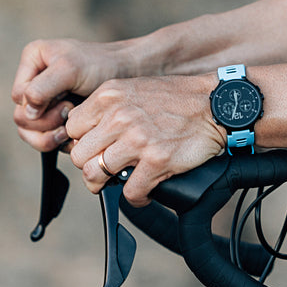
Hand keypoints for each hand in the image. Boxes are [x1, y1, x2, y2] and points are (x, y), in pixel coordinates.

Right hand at [12, 37, 143, 151]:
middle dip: (46, 122)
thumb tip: (27, 113)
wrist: (130, 73)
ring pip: (31, 133)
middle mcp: (35, 82)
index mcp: (33, 62)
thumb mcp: (70, 69)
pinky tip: (76, 136)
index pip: (19, 96)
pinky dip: (59, 142)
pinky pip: (46, 140)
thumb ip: (42, 88)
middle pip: (22, 118)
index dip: (38, 105)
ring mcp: (45, 103)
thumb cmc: (103, 65)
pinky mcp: (57, 119)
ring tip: (71, 129)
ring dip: (50, 136)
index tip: (66, 100)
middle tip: (69, 113)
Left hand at [65, 76, 226, 204]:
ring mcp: (137, 139)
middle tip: (106, 167)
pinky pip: (130, 192)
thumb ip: (107, 109)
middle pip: (78, 155)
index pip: (71, 128)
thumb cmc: (177, 99)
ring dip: (107, 183)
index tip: (95, 148)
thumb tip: (86, 136)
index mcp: (109, 96)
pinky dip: (137, 197)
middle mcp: (119, 116)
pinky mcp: (156, 160)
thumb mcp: (133, 89)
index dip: (82, 141)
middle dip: (90, 165)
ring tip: (121, 179)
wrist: (216, 104)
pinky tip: (145, 189)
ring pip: (95, 175)